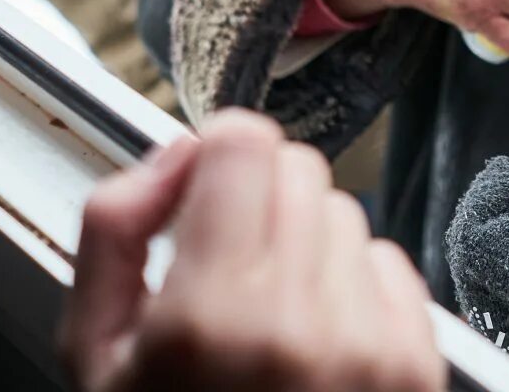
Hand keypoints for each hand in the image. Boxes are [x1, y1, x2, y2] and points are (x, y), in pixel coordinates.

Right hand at [61, 110, 444, 391]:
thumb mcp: (94, 352)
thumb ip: (115, 230)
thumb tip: (174, 155)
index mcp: (207, 319)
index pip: (245, 144)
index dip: (216, 156)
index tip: (202, 191)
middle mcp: (298, 325)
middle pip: (300, 169)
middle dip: (258, 202)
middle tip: (227, 268)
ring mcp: (368, 346)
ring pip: (346, 213)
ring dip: (307, 246)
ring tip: (269, 319)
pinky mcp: (415, 364)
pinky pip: (388, 262)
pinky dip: (353, 287)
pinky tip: (314, 341)